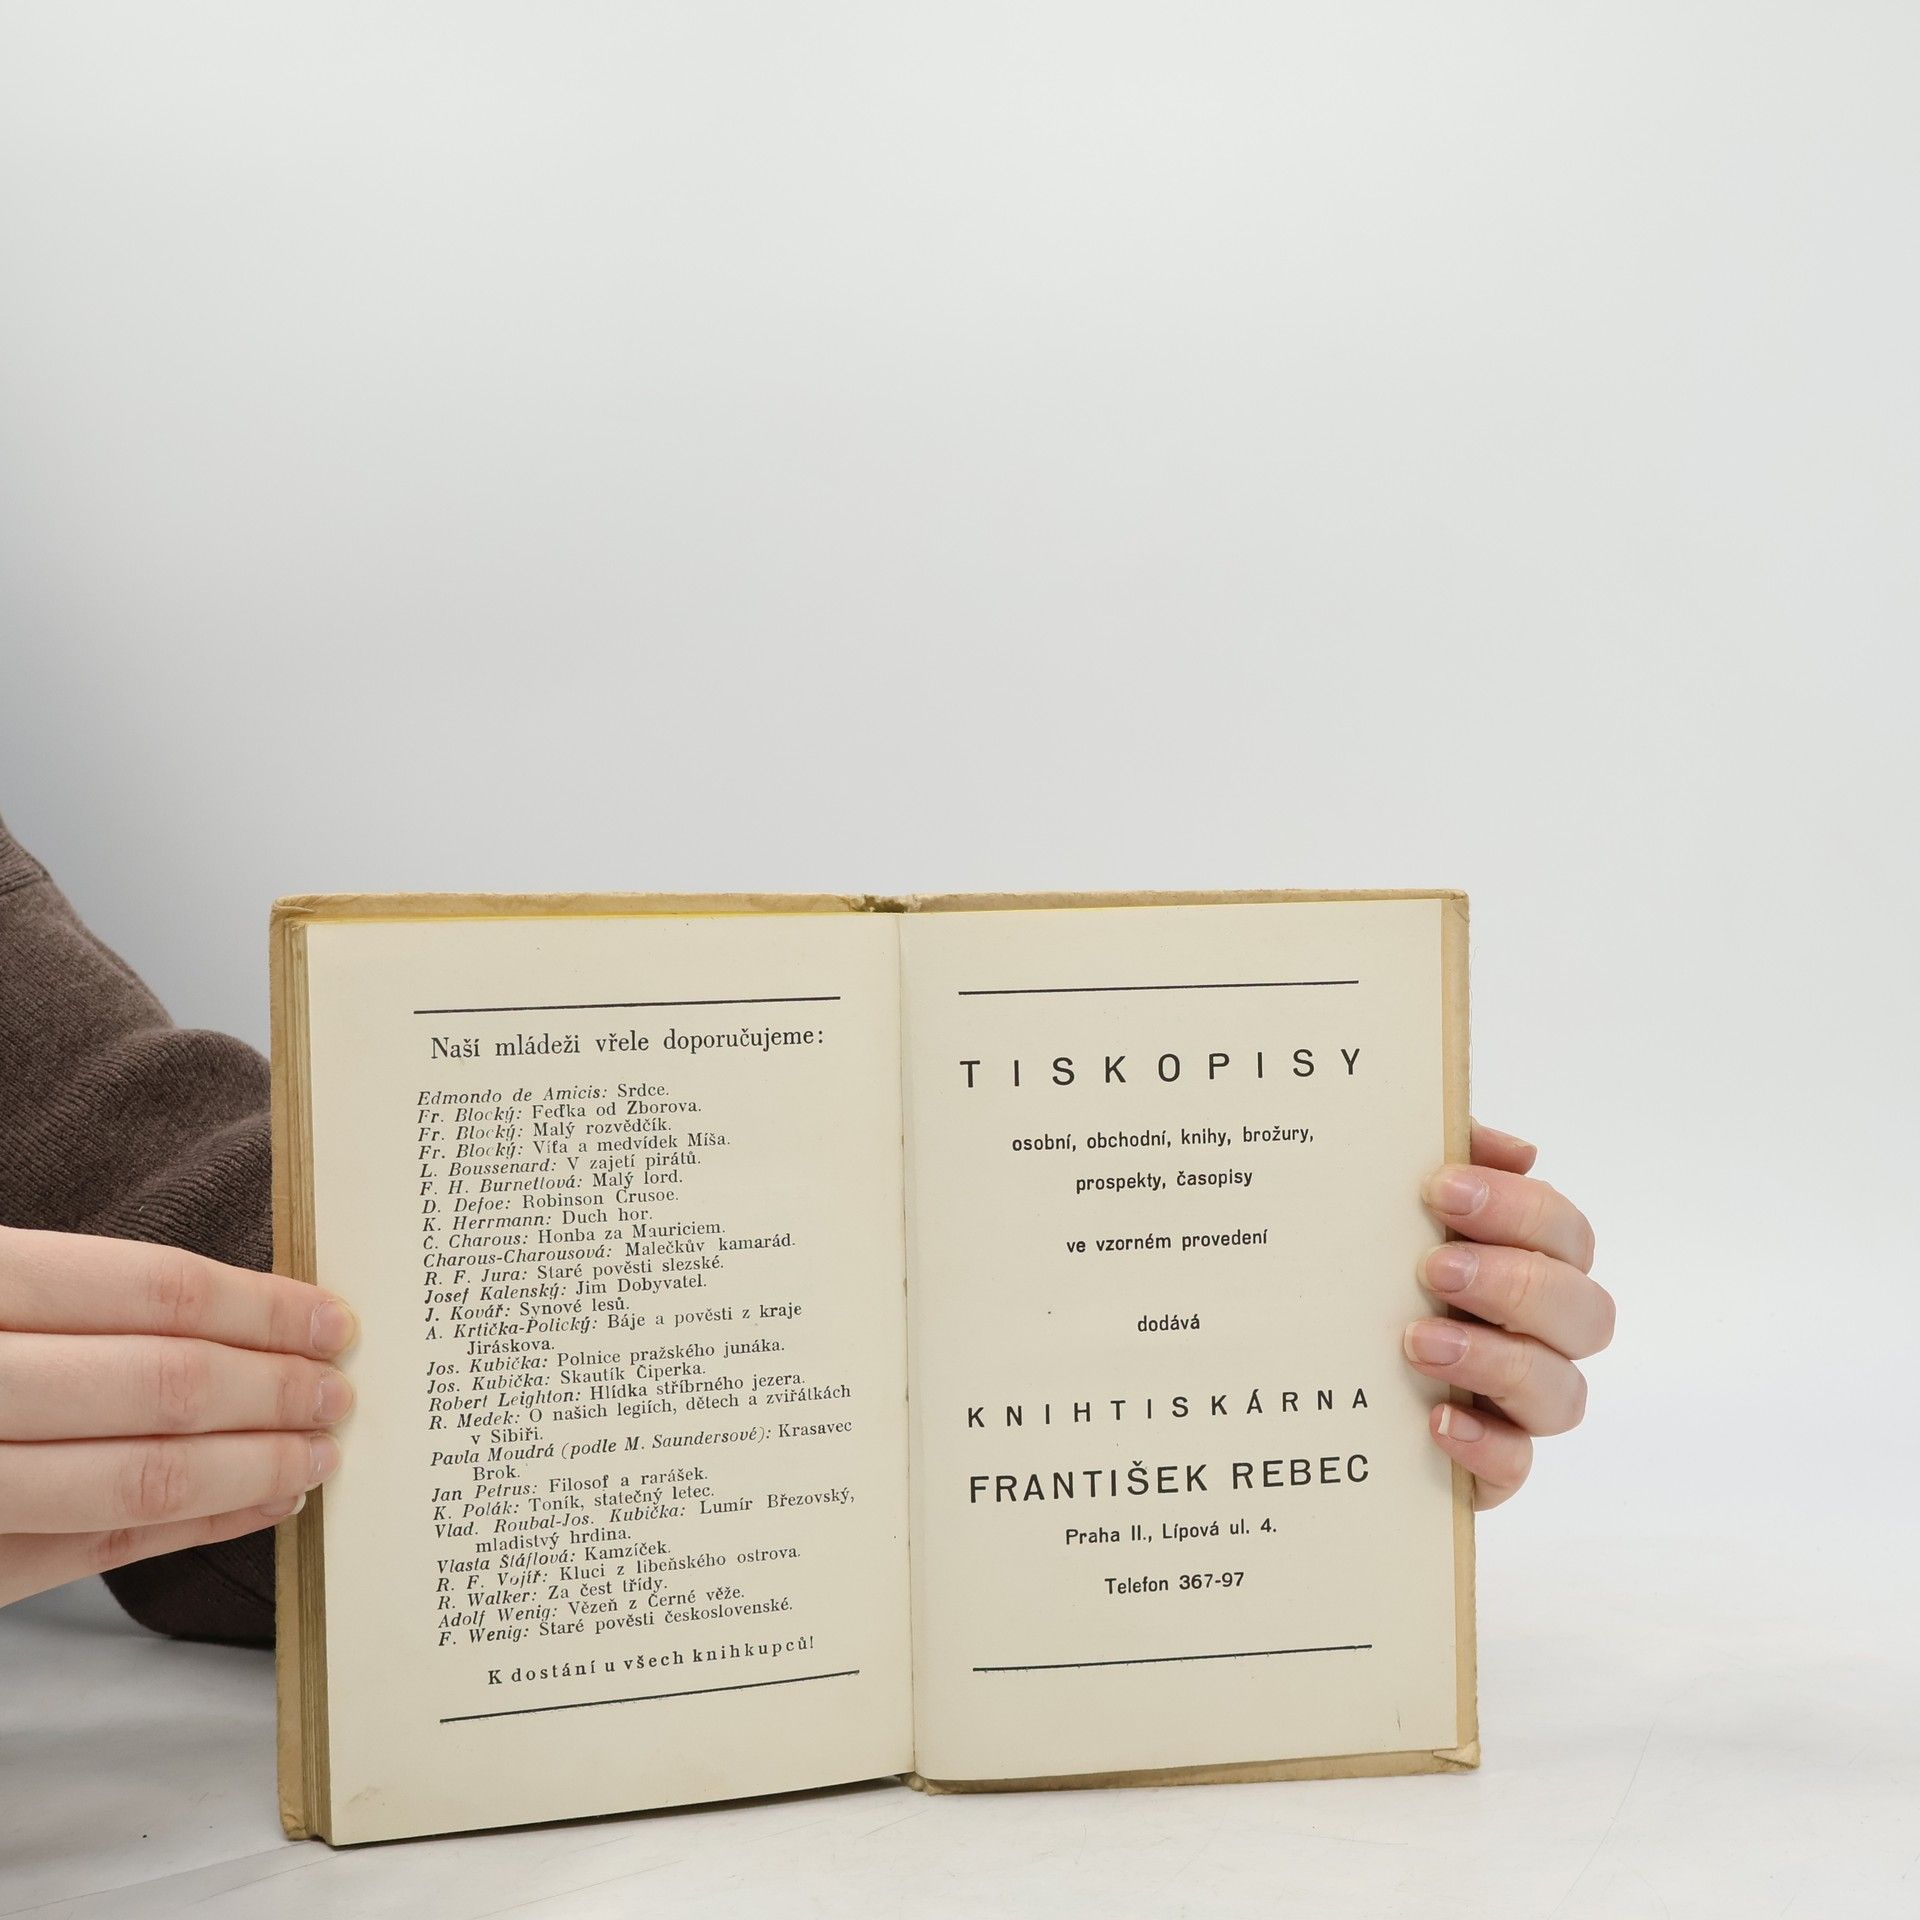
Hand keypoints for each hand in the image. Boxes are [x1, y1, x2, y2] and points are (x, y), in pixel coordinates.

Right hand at [0, 1225, 353, 1607]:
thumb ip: (61, 1295)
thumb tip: (231, 1304)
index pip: (151, 1291)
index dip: (260, 1307)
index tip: (334, 1319)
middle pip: (164, 1385)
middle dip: (275, 1390)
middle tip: (342, 1392)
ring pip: (139, 1479)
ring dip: (253, 1468)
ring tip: (321, 1452)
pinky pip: (96, 1550)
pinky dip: (196, 1528)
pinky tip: (262, 1504)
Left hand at [1406, 1123, 1610, 1509]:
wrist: (1309, 1374)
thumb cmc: (1370, 1270)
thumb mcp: (1392, 1205)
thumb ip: (1451, 1158)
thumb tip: (1518, 1149)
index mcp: (1527, 1265)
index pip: (1564, 1234)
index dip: (1518, 1208)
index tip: (1441, 1188)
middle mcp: (1538, 1336)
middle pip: (1584, 1313)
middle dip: (1515, 1283)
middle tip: (1433, 1267)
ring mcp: (1518, 1407)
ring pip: (1562, 1394)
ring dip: (1497, 1361)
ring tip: (1418, 1341)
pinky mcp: (1489, 1466)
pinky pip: (1517, 1467)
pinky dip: (1487, 1446)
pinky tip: (1436, 1422)